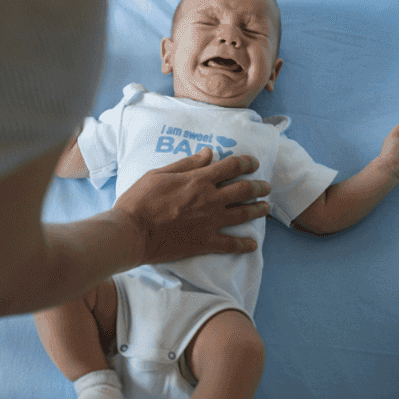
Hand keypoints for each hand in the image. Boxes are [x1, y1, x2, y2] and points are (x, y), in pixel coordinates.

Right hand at [111, 147, 270, 264]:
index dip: (246, 162)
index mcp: (198, 180)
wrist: (132, 232)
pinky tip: (253, 244)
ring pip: (243, 214)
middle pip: (244, 190)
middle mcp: (210, 200)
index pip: (231, 167)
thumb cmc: (140, 200)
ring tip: (266, 208)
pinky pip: (230, 244)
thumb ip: (186, 164)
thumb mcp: (159, 174)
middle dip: (258, 186)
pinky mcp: (204, 242)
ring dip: (258, 210)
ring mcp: (209, 222)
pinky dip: (244, 245)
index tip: (254, 163)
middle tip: (265, 187)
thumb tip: (208, 153)